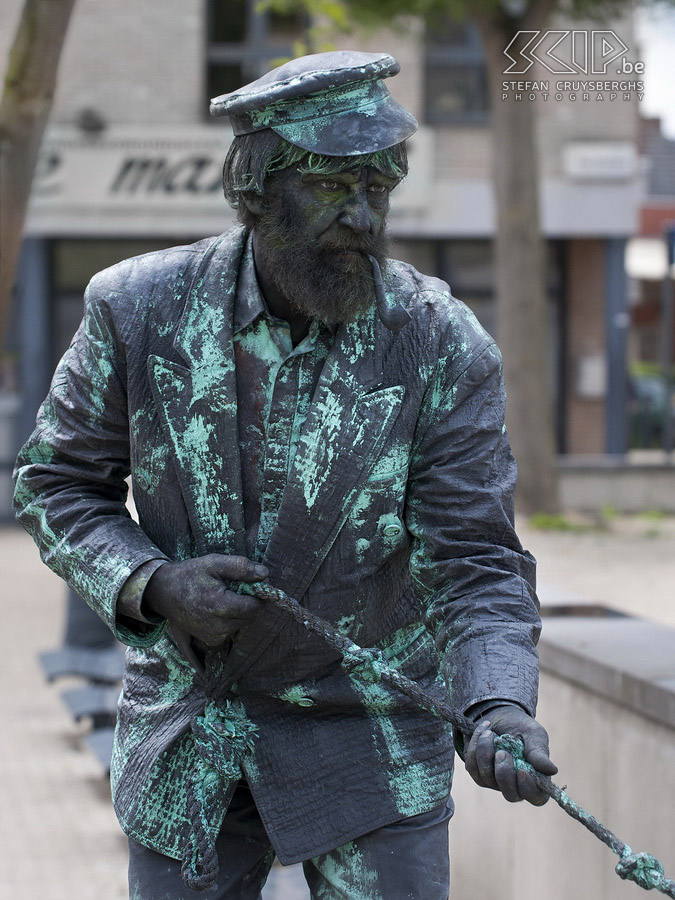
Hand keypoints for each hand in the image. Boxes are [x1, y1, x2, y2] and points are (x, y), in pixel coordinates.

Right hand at [144, 554, 267, 645]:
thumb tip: (265, 574)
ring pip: (242, 623)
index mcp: (220, 606)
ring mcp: (214, 636)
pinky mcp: (211, 641)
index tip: (254, 582)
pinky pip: (232, 630)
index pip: (255, 606)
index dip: (259, 593)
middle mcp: (218, 626)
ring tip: (224, 596)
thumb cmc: (189, 575)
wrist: (163, 593)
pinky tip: (218, 608)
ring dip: (240, 610)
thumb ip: (241, 567)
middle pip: (251, 616)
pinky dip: (231, 619)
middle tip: (237, 587)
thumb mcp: (214, 563)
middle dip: (250, 601)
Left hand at [464, 705, 556, 805]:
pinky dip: (476, 746)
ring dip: (486, 753)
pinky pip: (472, 766)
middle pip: (510, 795)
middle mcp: (515, 785)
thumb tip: (552, 770)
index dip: (529, 788)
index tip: (522, 770)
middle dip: (504, 773)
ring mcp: (495, 782)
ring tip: (490, 733)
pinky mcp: (478, 773)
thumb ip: (539, 753)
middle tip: (502, 752)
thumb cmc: (522, 728)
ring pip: (487, 779)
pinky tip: (484, 731)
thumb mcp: (534, 735)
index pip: (536, 797)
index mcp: (535, 780)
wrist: (500, 715)